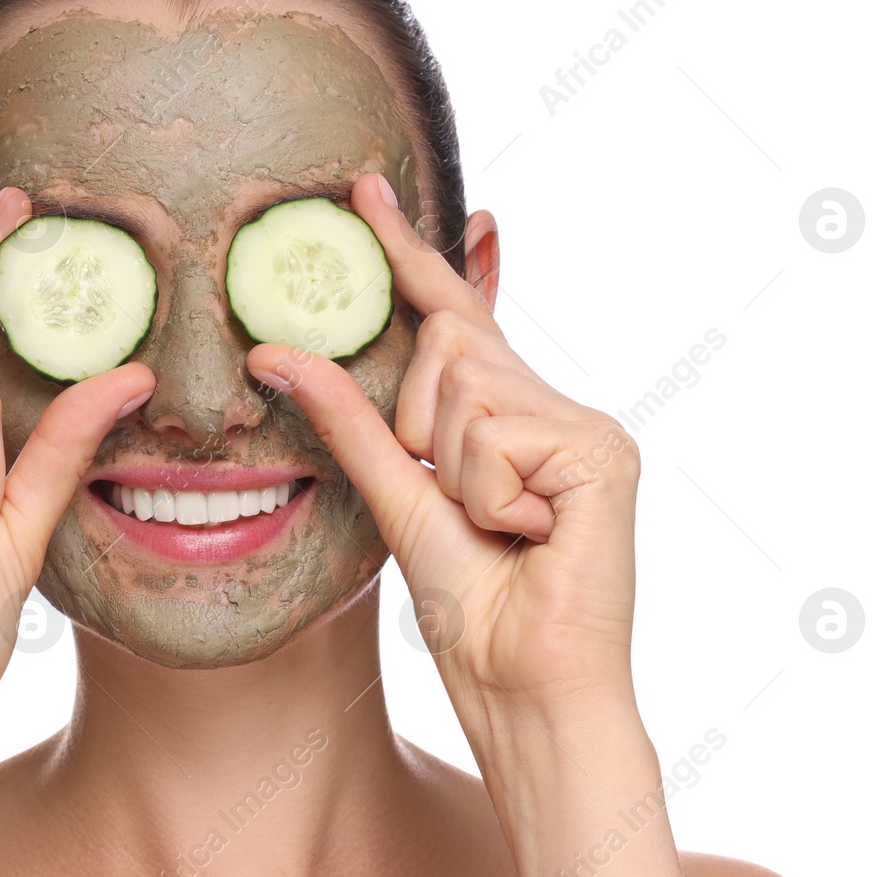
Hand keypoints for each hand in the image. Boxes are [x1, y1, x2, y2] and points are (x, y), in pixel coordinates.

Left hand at [246, 173, 638, 721]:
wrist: (526, 688)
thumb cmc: (472, 605)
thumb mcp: (394, 496)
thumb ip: (348, 419)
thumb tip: (272, 350)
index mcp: (511, 414)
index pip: (453, 315)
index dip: (410, 253)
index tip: (367, 187)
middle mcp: (556, 406)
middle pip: (448, 346)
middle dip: (421, 427)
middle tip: (465, 507)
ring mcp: (587, 425)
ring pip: (464, 389)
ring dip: (454, 474)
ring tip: (500, 531)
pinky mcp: (605, 451)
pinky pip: (495, 436)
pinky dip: (488, 496)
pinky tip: (531, 537)